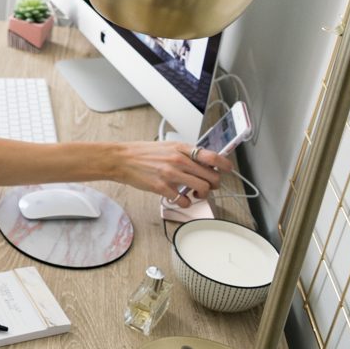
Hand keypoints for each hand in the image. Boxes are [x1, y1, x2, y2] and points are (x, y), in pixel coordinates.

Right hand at [117, 142, 231, 206]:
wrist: (121, 159)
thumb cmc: (142, 153)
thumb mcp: (167, 146)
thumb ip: (185, 153)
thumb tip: (202, 161)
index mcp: (181, 148)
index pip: (212, 156)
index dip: (225, 165)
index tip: (227, 170)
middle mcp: (179, 160)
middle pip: (211, 176)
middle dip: (214, 184)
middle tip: (208, 185)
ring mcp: (171, 175)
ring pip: (202, 188)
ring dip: (203, 194)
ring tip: (196, 193)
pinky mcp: (162, 188)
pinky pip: (184, 200)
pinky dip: (186, 202)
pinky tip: (181, 198)